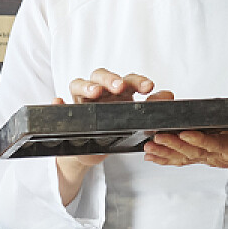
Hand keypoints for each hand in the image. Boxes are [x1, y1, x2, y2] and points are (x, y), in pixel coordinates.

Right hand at [53, 69, 172, 205]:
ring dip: (86, 86)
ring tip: (94, 93)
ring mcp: (81, 101)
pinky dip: (58, 102)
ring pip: (78, 84)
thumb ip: (151, 109)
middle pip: (101, 75)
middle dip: (110, 79)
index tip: (149, 87)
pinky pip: (59, 105)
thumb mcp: (135, 122)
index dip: (138, 81)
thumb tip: (169, 96)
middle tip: (119, 87)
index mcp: (118, 92)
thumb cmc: (115, 130)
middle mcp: (99, 92)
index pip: (128, 80)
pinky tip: (58, 101)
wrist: (91, 152)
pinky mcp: (68, 113)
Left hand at [144, 125, 227, 201]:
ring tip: (147, 148)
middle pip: (195, 151)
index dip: (201, 140)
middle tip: (156, 138)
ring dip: (166, 153)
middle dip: (174, 145)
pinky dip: (167, 158)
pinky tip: (150, 155)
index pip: (216, 144)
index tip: (185, 133)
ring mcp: (212, 159)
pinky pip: (184, 159)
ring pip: (186, 156)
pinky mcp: (207, 159)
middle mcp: (220, 155)